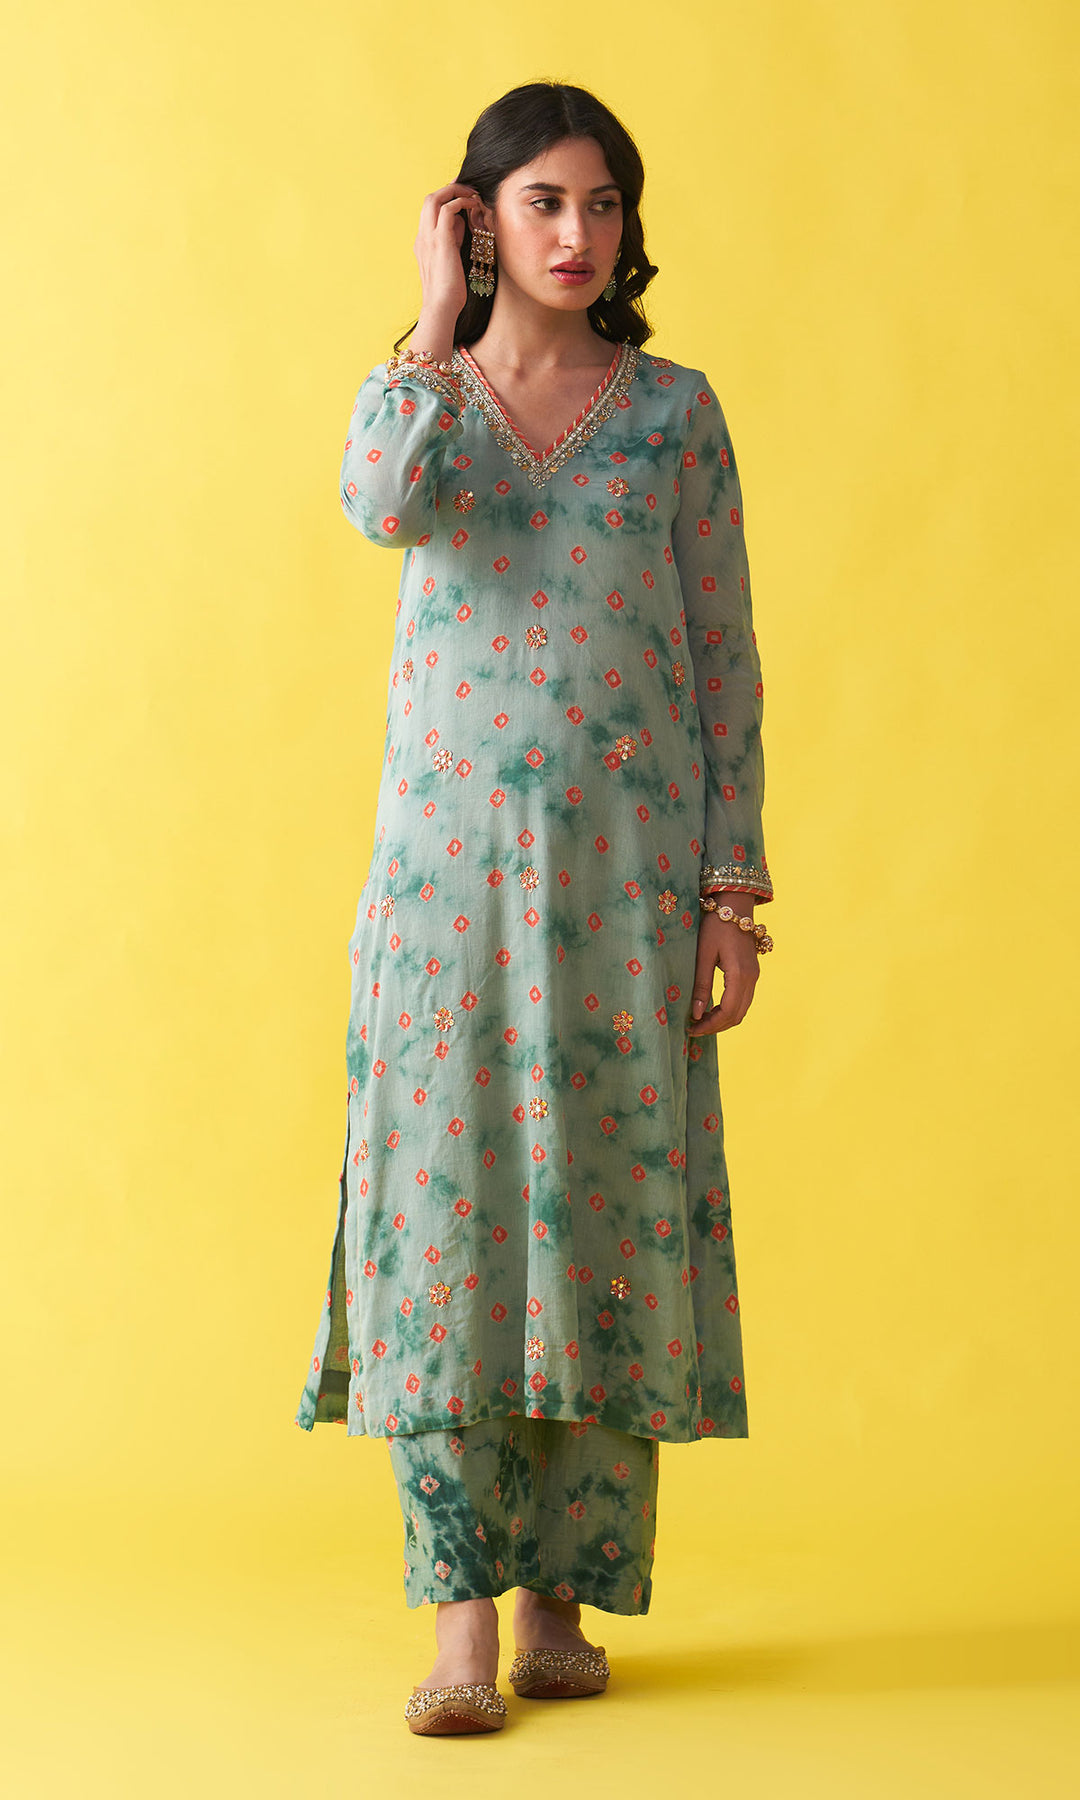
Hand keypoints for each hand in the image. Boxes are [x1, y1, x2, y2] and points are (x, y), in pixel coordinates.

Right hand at [413, 182, 482, 322]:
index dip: (446, 200)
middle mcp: (422, 237)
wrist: (441, 307)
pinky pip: (447, 209)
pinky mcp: (440, 240)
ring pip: (434, 199)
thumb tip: (461, 224)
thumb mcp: (450, 261)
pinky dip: (461, 202)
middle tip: (468, 188)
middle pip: (429, 199)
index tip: (463, 197)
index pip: (430, 212)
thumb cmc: (449, 292)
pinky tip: (473, 205)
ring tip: (472, 194)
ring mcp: (429, 237)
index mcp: (423, 243)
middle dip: (449, 188)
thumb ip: (452, 241)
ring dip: (455, 191)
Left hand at [686, 911, 759, 1035]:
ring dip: (723, 1020)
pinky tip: (712, 1009)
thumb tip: (697, 1014)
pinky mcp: (752, 973)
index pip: (728, 1012)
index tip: (692, 1028)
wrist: (734, 905)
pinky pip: (744, 1000)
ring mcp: (755, 976)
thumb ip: (702, 986)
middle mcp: (752, 978)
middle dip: (716, 1026)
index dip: (710, 1025)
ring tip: (701, 1021)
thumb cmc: (715, 926)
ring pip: (742, 1010)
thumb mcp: (703, 955)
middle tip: (694, 1029)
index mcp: (739, 975)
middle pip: (737, 1015)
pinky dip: (729, 1010)